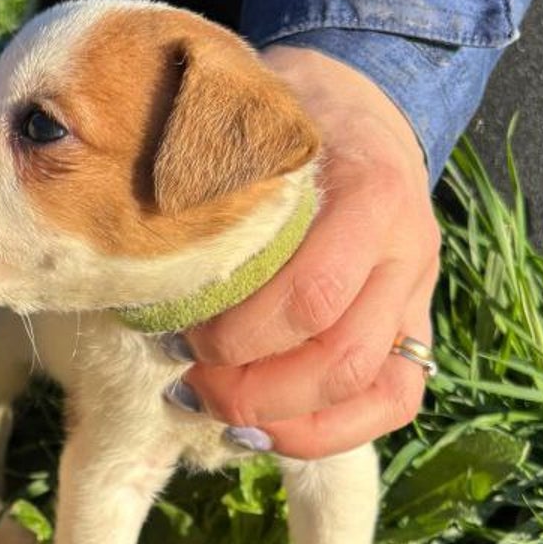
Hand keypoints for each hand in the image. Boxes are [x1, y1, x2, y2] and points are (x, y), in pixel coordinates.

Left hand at [168, 48, 439, 457]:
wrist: (359, 111)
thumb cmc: (286, 119)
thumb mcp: (251, 117)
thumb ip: (211, 165)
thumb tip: (127, 225)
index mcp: (372, 191)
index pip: (313, 294)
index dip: (238, 334)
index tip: (173, 335)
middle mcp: (407, 250)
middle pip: (341, 357)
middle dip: (252, 388)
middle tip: (185, 382)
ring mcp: (415, 295)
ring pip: (371, 390)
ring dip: (282, 417)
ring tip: (214, 409)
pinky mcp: (410, 330)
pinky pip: (391, 402)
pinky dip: (324, 432)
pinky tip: (260, 433)